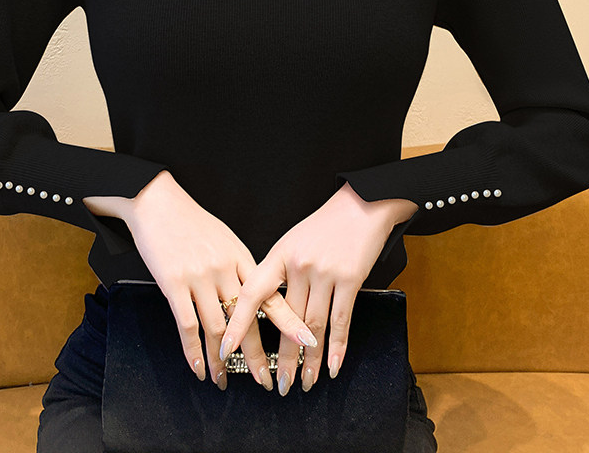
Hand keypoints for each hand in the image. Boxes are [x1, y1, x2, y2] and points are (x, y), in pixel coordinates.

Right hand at [121, 172, 317, 391]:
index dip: (289, 322)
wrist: (157, 201)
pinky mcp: (173, 283)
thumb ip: (239, 266)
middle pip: (248, 320)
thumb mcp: (224, 238)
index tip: (305, 343)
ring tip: (224, 381)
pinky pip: (187, 325)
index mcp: (241, 258)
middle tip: (267, 380)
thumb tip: (254, 294)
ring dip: (222, 361)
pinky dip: (194, 352)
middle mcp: (224, 269)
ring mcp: (199, 277)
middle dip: (258, 355)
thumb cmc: (191, 220)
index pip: (270, 296)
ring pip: (217, 328)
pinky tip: (198, 369)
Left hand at [219, 183, 417, 395]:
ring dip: (309, 359)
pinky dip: (337, 347)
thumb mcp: (292, 242)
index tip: (225, 349)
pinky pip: (341, 320)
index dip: (237, 323)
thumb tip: (264, 307)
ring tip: (304, 382)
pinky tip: (333, 366)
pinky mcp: (351, 278)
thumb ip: (278, 271)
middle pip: (286, 321)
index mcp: (278, 255)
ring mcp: (325, 272)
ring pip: (312, 326)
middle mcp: (299, 265)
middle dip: (281, 357)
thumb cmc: (324, 225)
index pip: (251, 293)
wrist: (362, 204)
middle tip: (275, 384)